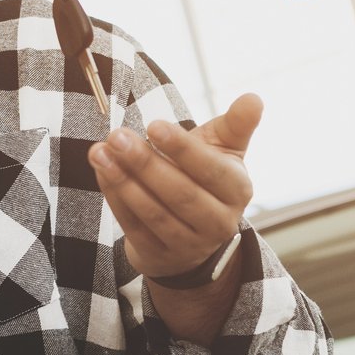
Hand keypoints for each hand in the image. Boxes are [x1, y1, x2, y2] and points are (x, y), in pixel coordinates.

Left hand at [92, 93, 261, 279]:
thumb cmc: (205, 177)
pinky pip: (134, 227)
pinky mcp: (160, 256)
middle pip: (180, 194)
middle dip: (145, 164)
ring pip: (154, 213)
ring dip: (123, 181)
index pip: (211, 170)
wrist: (192, 234)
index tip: (153, 125)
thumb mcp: (224, 150)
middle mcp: (219, 223)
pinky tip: (102, 172)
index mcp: (237, 190)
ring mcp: (189, 245)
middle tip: (117, 136)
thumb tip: (254, 98)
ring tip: (100, 152)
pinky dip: (115, 198)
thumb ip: (236, 124)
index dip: (182, 149)